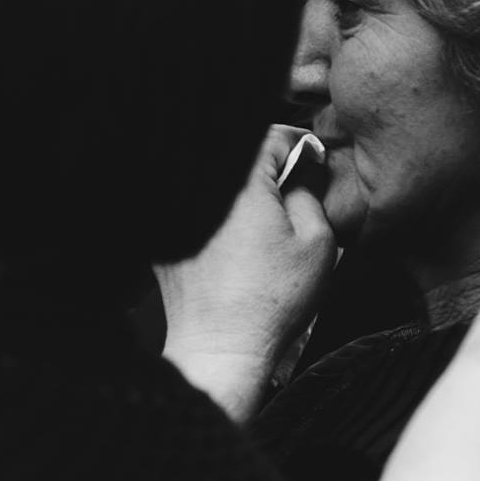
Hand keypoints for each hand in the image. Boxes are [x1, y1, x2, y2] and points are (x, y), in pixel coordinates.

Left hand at [158, 125, 336, 417]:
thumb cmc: (269, 300)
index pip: (271, 135)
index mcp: (239, 180)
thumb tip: (302, 170)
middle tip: (289, 191)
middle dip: (266, 168)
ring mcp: (175, 208)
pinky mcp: (162, 232)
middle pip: (239, 155)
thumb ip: (310, 191)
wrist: (220, 344)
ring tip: (261, 221)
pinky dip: (214, 213)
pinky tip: (233, 242)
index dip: (297, 147)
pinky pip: (195, 206)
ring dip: (238, 191)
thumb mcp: (316, 241)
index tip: (311, 163)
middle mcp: (198, 185)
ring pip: (216, 183)